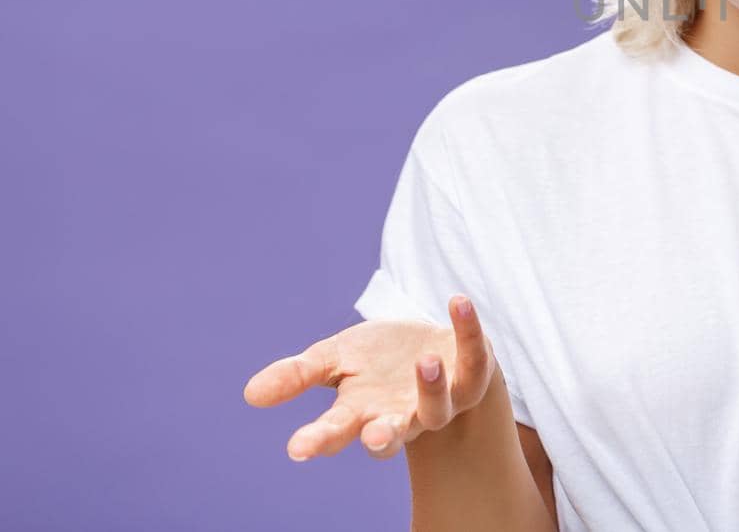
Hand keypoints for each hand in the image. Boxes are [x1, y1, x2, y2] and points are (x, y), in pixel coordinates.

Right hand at [243, 294, 496, 461]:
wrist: (434, 347)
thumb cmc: (379, 359)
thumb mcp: (334, 359)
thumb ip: (297, 375)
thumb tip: (250, 394)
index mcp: (362, 413)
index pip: (336, 432)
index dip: (319, 440)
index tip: (297, 447)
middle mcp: (401, 415)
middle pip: (389, 436)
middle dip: (380, 437)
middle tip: (372, 434)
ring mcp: (440, 399)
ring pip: (438, 408)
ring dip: (431, 386)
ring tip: (426, 361)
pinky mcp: (473, 374)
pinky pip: (476, 358)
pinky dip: (469, 331)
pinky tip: (457, 302)